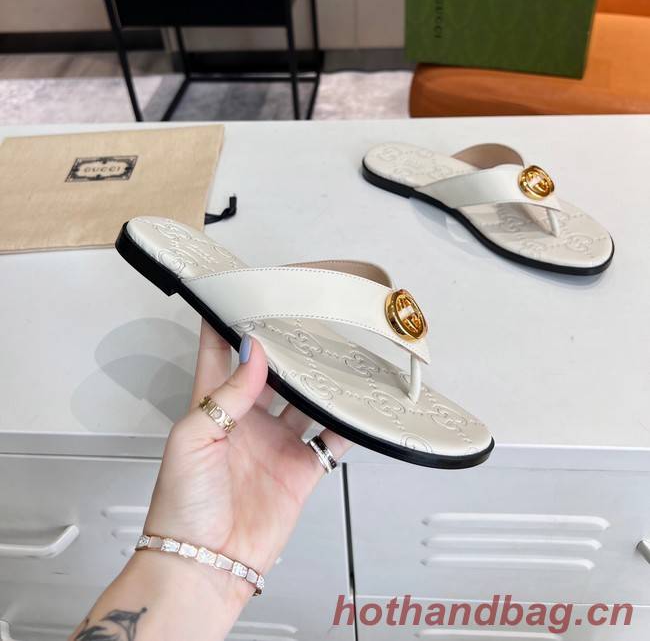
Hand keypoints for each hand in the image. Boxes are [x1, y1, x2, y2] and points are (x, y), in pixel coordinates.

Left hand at [142, 321, 351, 582]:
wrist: (204, 566)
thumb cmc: (181, 508)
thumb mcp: (192, 439)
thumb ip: (226, 394)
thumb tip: (253, 353)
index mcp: (211, 406)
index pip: (218, 352)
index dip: (227, 321)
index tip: (242, 292)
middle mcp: (246, 421)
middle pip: (272, 372)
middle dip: (288, 348)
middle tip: (307, 323)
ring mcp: (275, 444)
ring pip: (305, 400)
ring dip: (319, 382)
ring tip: (337, 357)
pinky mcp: (299, 470)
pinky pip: (329, 441)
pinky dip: (346, 424)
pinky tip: (356, 408)